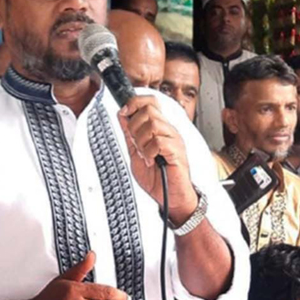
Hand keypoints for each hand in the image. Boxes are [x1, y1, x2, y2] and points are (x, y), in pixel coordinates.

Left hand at [117, 95, 196, 225]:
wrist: (170, 198)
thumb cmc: (158, 178)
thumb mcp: (136, 153)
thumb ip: (130, 135)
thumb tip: (122, 115)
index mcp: (159, 129)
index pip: (150, 102)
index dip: (135, 102)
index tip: (123, 112)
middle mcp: (168, 131)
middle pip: (149, 110)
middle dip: (134, 127)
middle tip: (136, 145)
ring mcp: (174, 140)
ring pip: (153, 125)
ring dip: (142, 142)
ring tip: (144, 155)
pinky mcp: (177, 151)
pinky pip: (159, 142)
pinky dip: (149, 152)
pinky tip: (151, 161)